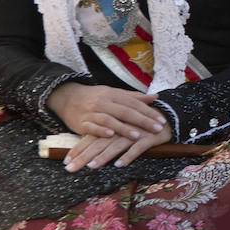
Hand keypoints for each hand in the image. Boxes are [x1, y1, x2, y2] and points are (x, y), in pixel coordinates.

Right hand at [46, 82, 166, 139]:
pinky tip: (110, 135)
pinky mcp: (81, 122)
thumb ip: (135, 97)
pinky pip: (91, 127)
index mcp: (114, 95)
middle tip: (157, 128)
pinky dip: (100, 131)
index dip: (149, 112)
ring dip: (124, 128)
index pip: (135, 103)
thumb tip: (156, 97)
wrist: (68, 97)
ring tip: (137, 136)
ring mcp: (92, 112)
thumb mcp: (115, 94)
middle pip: (125, 111)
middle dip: (142, 121)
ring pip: (110, 120)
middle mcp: (104, 102)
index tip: (162, 120)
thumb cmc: (97, 97)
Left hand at [64, 125, 171, 171]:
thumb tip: (89, 151)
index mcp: (112, 127)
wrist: (167, 116)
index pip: (91, 138)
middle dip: (83, 157)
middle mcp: (120, 129)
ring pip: (115, 145)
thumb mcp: (122, 129)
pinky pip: (137, 148)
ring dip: (103, 156)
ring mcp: (134, 133)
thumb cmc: (141, 125)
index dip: (78, 149)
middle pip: (98, 143)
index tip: (66, 161)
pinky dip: (128, 156)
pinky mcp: (148, 138)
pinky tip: (119, 164)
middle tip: (70, 168)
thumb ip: (106, 137)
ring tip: (92, 166)